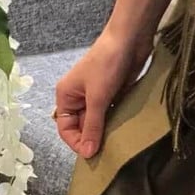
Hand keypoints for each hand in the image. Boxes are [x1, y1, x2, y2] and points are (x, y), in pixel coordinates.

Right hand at [53, 28, 153, 158]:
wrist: (130, 39)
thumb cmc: (107, 64)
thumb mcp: (97, 98)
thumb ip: (92, 126)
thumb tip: (87, 153)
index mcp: (65, 96)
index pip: (65, 128)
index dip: (76, 142)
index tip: (92, 155)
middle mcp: (78, 97)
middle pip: (81, 126)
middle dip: (91, 138)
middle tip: (106, 153)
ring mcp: (96, 95)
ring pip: (97, 121)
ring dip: (104, 131)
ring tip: (115, 145)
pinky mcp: (113, 92)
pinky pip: (111, 113)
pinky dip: (115, 122)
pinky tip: (123, 131)